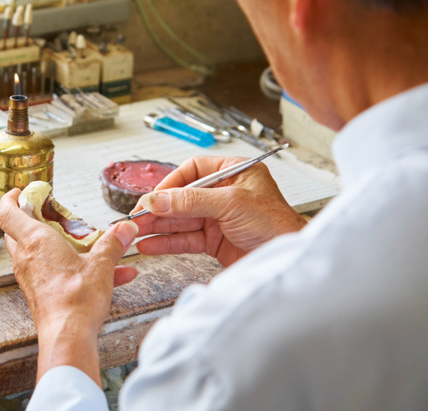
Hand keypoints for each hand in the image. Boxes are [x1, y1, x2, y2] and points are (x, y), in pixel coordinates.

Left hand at [0, 188, 139, 382]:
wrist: (68, 335)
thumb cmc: (75, 300)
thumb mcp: (100, 265)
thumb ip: (112, 243)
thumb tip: (125, 229)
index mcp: (36, 241)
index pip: (7, 212)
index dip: (10, 198)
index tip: (20, 191)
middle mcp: (27, 257)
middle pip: (16, 230)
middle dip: (30, 218)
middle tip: (48, 212)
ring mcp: (30, 276)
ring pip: (32, 251)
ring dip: (51, 242)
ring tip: (81, 242)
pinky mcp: (38, 292)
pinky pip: (49, 272)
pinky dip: (68, 267)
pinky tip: (105, 275)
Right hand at [132, 155, 306, 266]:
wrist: (290, 258)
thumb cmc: (277, 224)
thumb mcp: (232, 203)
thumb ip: (192, 201)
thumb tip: (160, 199)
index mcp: (233, 172)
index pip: (192, 170)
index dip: (171, 183)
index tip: (154, 197)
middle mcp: (224, 193)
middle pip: (182, 197)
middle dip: (159, 208)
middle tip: (138, 217)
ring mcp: (218, 218)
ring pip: (180, 219)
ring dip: (158, 226)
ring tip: (137, 232)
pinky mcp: (215, 241)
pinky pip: (185, 239)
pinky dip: (167, 242)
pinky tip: (151, 244)